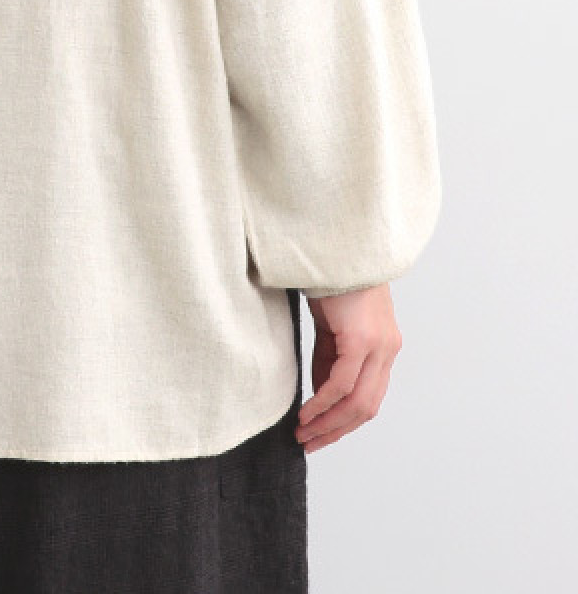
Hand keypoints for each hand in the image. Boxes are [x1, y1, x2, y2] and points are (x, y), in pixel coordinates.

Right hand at [295, 283, 401, 452]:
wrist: (337, 249)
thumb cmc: (333, 281)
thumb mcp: (332, 327)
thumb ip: (331, 359)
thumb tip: (323, 394)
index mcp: (384, 347)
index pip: (369, 398)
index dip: (344, 421)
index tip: (320, 433)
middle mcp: (387, 350)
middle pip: (367, 407)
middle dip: (336, 430)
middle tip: (310, 442)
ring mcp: (377, 346)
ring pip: (358, 402)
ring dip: (329, 422)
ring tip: (305, 432)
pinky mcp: (361, 340)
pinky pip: (342, 384)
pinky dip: (324, 402)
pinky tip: (307, 411)